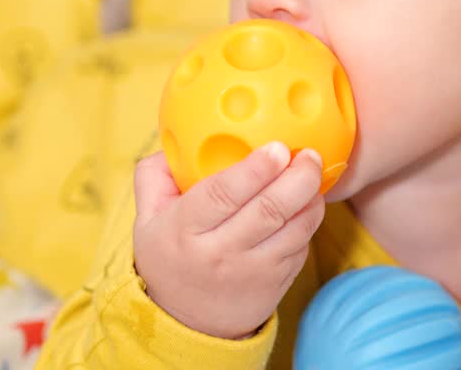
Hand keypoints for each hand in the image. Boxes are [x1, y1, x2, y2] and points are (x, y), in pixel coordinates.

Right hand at [133, 142, 325, 339]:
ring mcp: (252, 272)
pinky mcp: (276, 284)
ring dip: (311, 198)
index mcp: (185, 230)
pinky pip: (301, 246)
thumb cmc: (169, 257)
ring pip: (294, 229)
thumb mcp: (146, 219)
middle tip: (309, 154)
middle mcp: (219, 253)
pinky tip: (308, 202)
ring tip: (314, 173)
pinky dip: (309, 221)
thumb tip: (179, 138)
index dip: (255, 169)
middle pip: (268, 210)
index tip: (277, 147)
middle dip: (297, 177)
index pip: (223, 194)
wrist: (186, 322)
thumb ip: (155, 175)